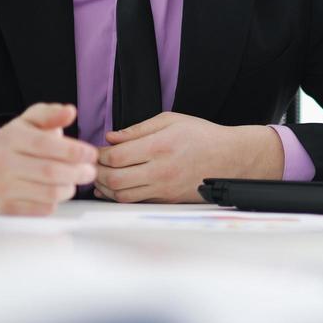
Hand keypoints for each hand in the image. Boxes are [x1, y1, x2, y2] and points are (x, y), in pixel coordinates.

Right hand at [0, 103, 97, 215]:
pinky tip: (56, 191)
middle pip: (50, 172)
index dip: (73, 150)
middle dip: (78, 172)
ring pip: (50, 193)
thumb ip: (51, 114)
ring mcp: (2, 187)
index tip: (91, 154)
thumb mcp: (32, 121)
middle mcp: (2, 162)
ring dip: (70, 187)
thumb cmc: (20, 144)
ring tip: (73, 179)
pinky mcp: (7, 208)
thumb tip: (70, 111)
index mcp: (10, 137)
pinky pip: (44, 209)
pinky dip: (57, 201)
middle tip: (90, 171)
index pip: (45, 144)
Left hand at [95, 112, 283, 202]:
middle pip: (114, 179)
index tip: (95, 150)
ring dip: (105, 187)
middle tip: (92, 164)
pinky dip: (118, 196)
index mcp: (160, 147)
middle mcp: (161, 170)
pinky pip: (135, 202)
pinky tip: (112, 189)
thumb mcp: (171, 120)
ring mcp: (164, 188)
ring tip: (100, 176)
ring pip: (122, 195)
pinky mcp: (167, 199)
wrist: (230, 158)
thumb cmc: (202, 136)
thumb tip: (111, 138)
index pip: (117, 156)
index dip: (99, 154)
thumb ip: (138, 129)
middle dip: (97, 172)